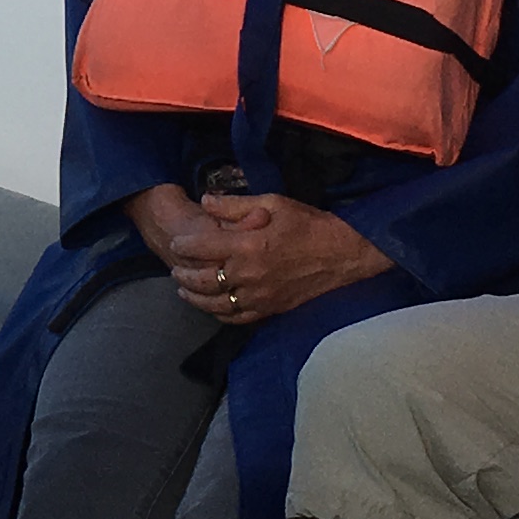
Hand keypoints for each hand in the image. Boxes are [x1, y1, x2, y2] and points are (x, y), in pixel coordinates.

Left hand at [141, 184, 390, 326]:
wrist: (343, 253)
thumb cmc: (308, 224)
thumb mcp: (273, 203)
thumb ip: (235, 204)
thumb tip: (205, 201)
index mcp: (248, 246)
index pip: (201, 248)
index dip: (183, 245)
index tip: (176, 243)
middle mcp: (249, 275)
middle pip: (203, 280)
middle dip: (184, 274)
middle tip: (175, 267)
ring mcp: (259, 296)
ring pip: (215, 303)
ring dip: (194, 297)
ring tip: (183, 289)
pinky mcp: (270, 309)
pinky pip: (237, 318)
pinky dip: (219, 313)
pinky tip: (211, 307)